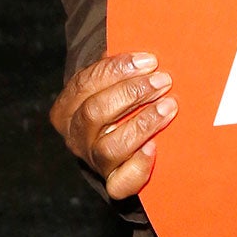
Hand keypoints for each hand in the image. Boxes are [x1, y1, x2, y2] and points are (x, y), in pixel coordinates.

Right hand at [49, 51, 176, 198]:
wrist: (124, 149)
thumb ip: (121, 68)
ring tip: (168, 107)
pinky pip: (120, 183)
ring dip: (142, 124)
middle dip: (132, 93)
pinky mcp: (113, 183)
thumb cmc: (122, 103)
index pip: (85, 83)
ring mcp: (93, 161)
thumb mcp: (112, 83)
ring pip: (109, 147)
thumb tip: (148, 52)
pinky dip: (138, 165)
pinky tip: (155, 148)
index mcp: (68, 107)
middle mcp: (75, 136)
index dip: (117, 70)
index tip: (150, 61)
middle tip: (164, 81)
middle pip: (95, 113)